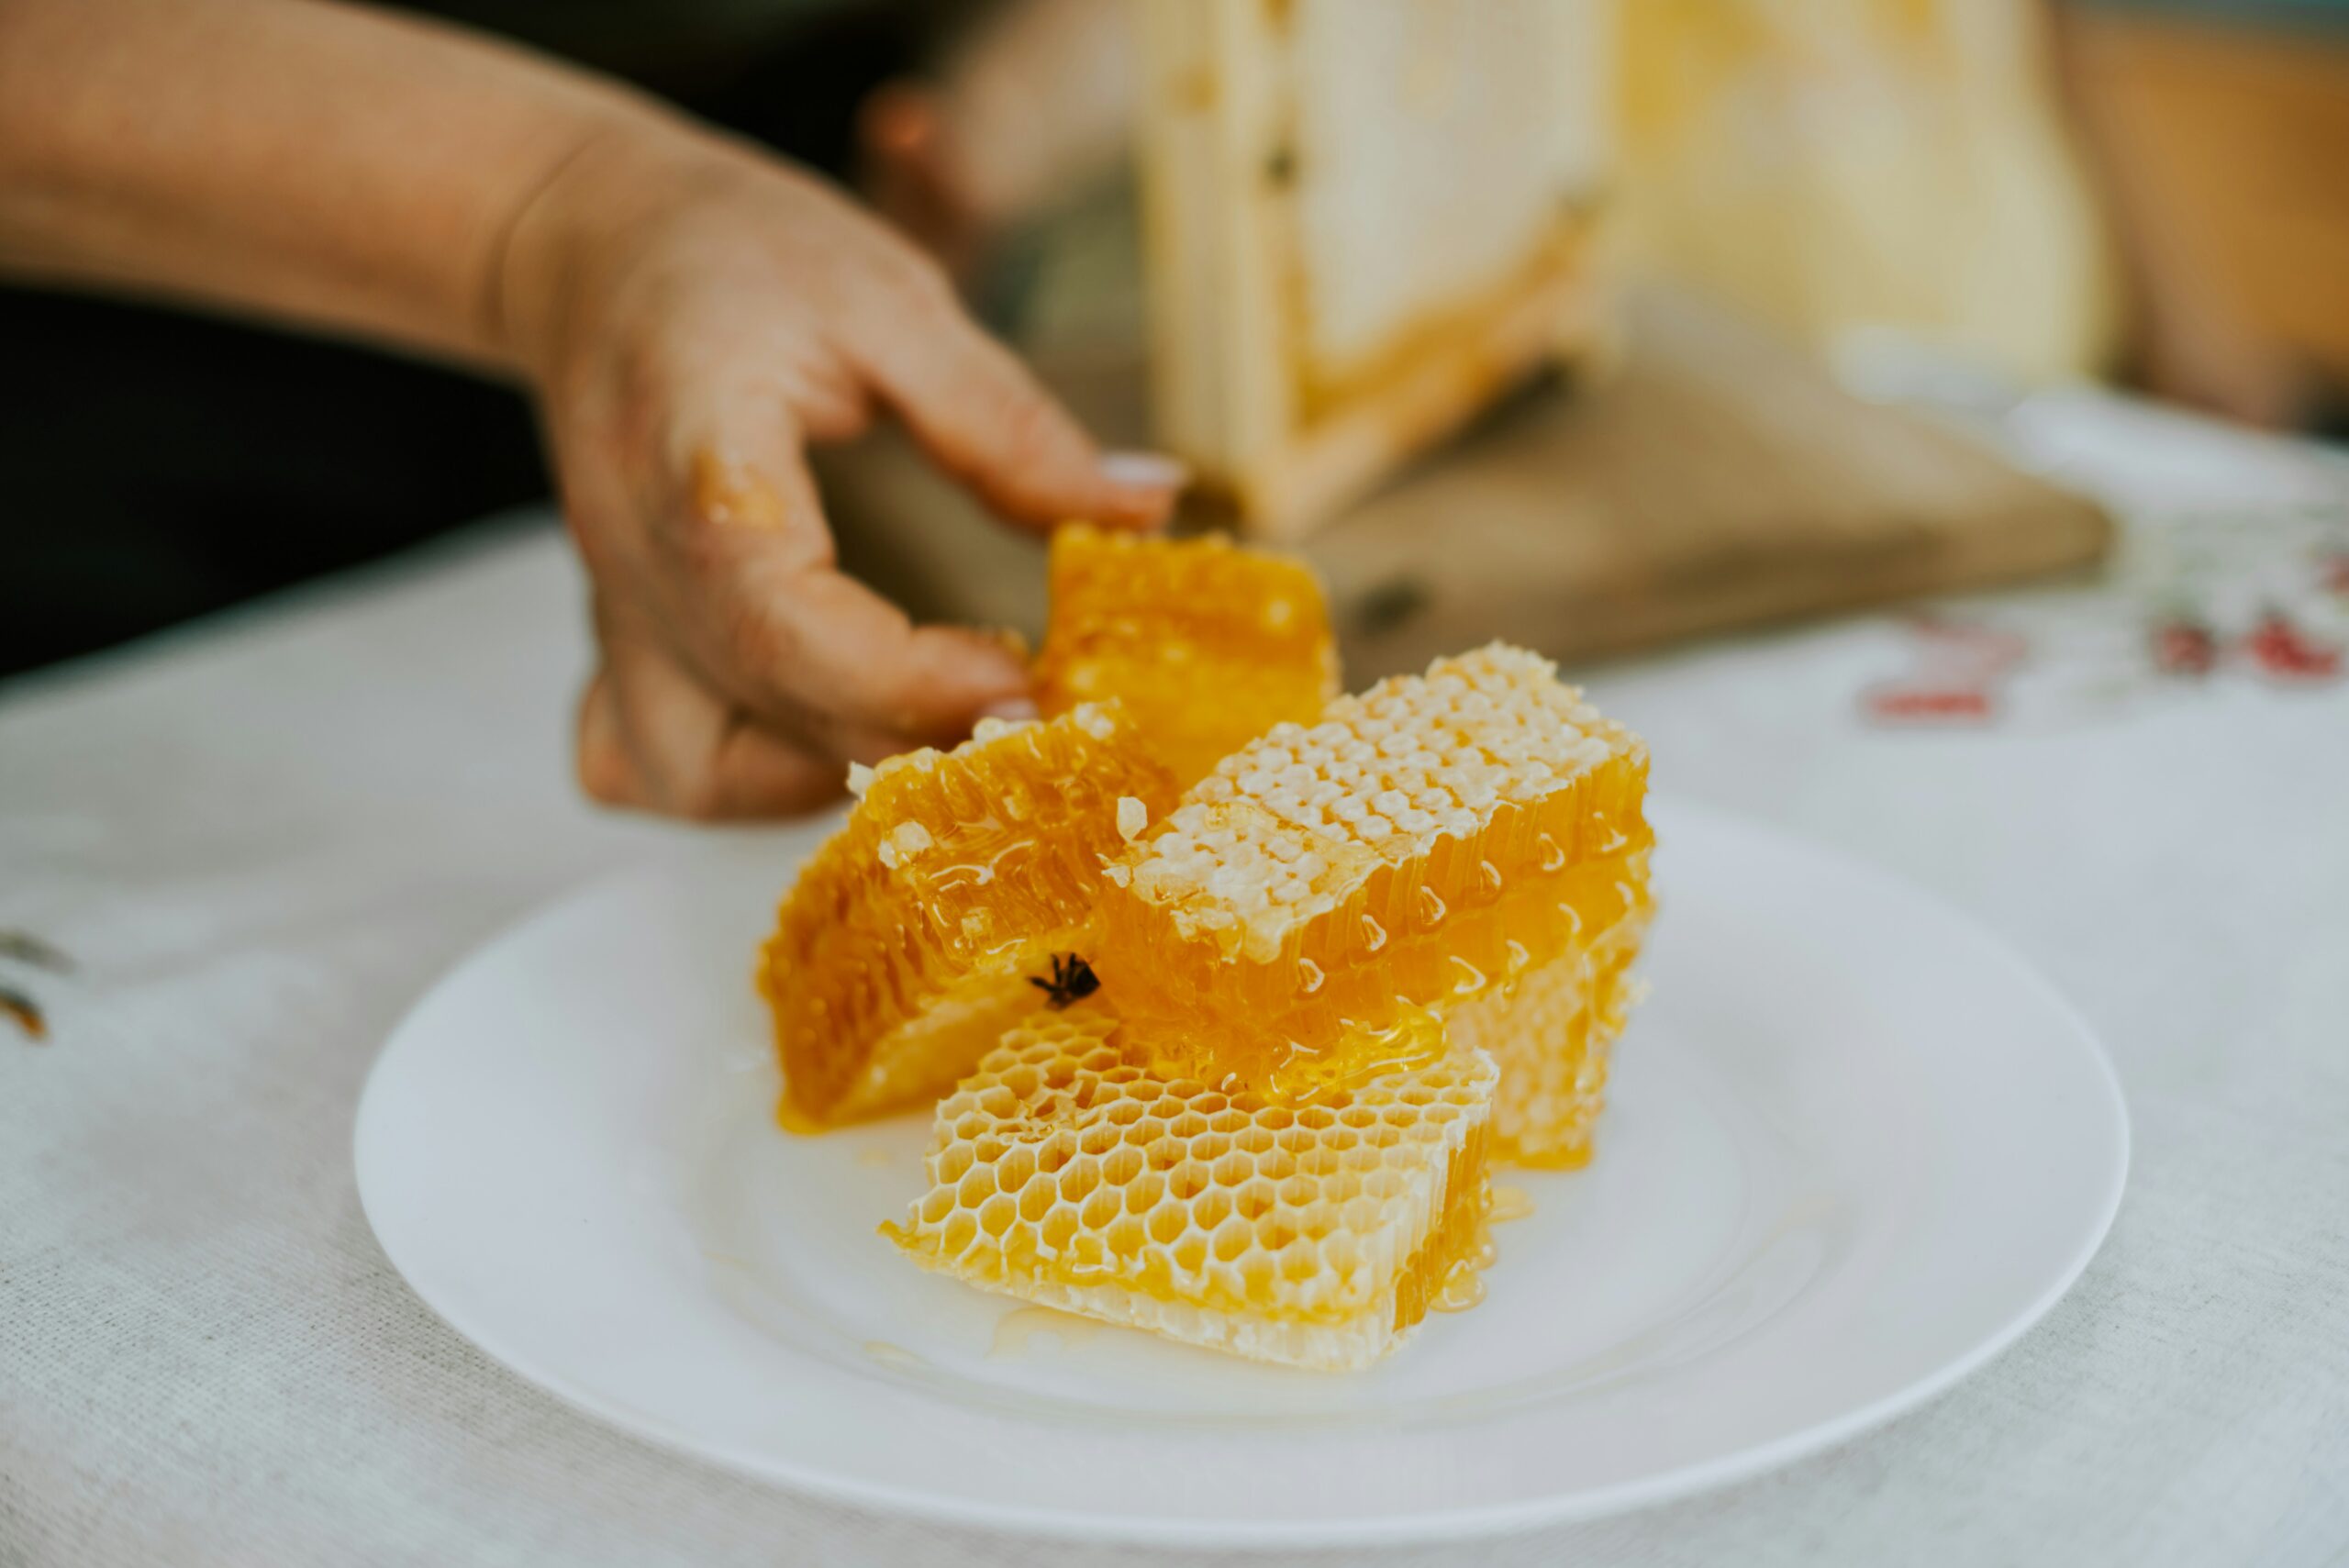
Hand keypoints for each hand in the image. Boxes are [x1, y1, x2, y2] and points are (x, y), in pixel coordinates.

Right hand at [501, 123, 1181, 818]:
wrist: (587, 243)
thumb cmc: (731, 253)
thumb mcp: (890, 301)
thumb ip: (1008, 422)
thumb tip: (1145, 510)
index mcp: (701, 465)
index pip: (783, 622)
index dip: (913, 681)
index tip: (1029, 677)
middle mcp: (641, 563)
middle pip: (765, 707)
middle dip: (914, 735)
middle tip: (1031, 704)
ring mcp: (619, 615)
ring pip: (687, 773)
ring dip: (820, 776)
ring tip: (925, 715)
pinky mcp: (622, 642)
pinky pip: (646, 765)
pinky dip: (741, 781)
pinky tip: (824, 727)